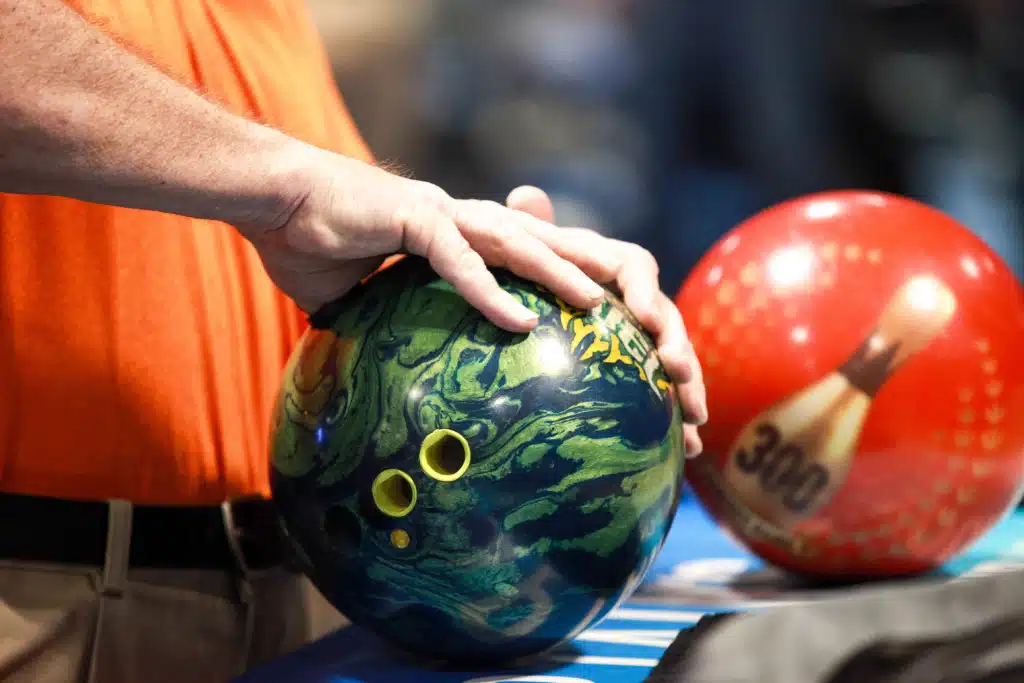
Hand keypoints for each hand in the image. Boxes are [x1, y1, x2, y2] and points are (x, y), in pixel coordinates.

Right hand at [241, 148, 608, 332]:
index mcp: (453, 236)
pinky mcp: (412, 219)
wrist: (270, 201)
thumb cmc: (309, 245)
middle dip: (582, 268)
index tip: (593, 308)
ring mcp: (439, 215)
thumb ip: (385, 324)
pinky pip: (458, 260)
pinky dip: (489, 291)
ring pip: (513, 244)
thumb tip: (384, 372)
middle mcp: (457, 220)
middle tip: (625, 301)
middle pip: (535, 243)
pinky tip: (520, 320)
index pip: (520, 255)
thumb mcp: (360, 300)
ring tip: (593, 305)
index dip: (558, 276)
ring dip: (556, 273)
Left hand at [504, 186, 705, 456]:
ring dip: (690, 387)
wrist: (543, 307)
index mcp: (610, 270)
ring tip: (694, 416)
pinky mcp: (648, 375)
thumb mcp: (525, 252)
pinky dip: (682, 421)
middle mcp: (637, 303)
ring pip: (677, 361)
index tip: (641, 315)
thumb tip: (526, 194)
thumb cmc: (531, 273)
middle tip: (676, 370)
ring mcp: (647, 341)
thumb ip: (531, 228)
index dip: (644, 290)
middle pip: (667, 320)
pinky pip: (670, 397)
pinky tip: (690, 452)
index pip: (636, 269)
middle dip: (678, 345)